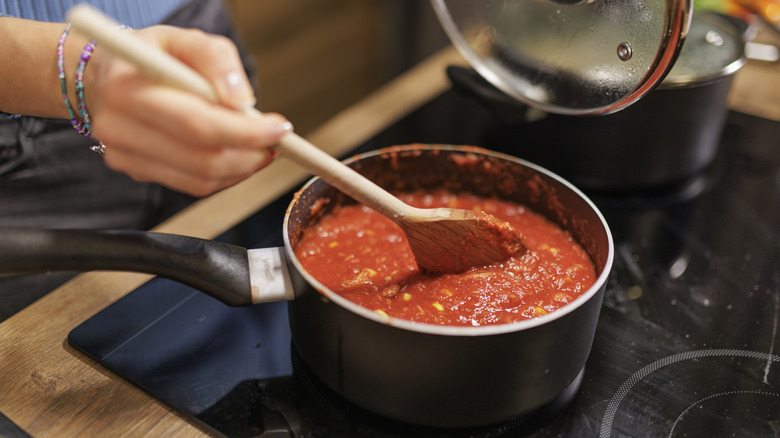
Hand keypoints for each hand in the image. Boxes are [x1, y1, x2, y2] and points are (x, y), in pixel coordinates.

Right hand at [84, 25, 290, 196]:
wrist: (103, 76)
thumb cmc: (149, 56)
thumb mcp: (183, 38)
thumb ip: (216, 59)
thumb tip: (242, 101)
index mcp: (128, 88)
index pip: (197, 123)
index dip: (245, 132)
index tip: (279, 129)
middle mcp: (119, 127)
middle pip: (201, 160)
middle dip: (250, 154)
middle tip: (275, 141)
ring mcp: (123, 155)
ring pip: (200, 180)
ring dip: (241, 169)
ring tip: (260, 148)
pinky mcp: (135, 172)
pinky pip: (191, 185)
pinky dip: (224, 176)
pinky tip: (236, 156)